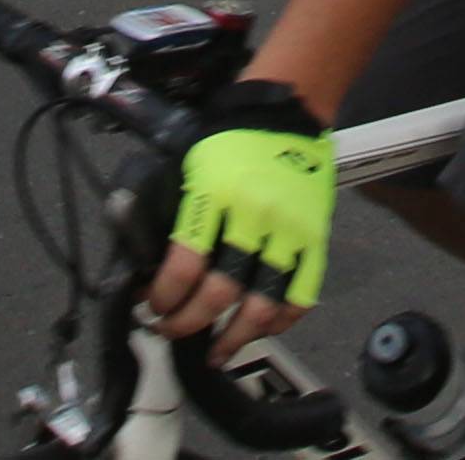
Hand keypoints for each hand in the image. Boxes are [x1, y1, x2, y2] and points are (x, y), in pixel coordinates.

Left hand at [144, 81, 329, 356]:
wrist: (286, 113)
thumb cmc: (231, 139)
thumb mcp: (189, 165)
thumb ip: (176, 214)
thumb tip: (150, 265)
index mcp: (215, 193)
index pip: (184, 264)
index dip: (165, 296)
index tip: (152, 308)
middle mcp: (254, 214)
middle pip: (220, 292)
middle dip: (188, 321)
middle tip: (170, 329)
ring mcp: (288, 230)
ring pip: (261, 305)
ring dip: (235, 337)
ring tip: (216, 351)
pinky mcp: (314, 239)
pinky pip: (300, 296)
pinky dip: (280, 321)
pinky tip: (259, 330)